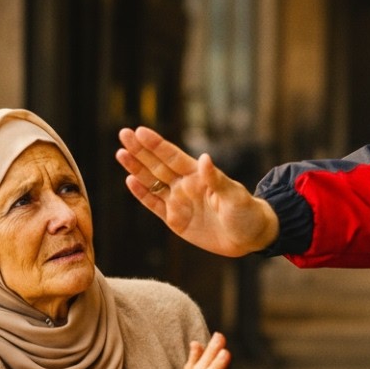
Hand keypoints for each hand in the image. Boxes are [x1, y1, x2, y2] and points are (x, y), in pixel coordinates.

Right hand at [115, 127, 278, 256]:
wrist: (249, 238)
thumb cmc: (246, 213)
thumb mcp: (234, 196)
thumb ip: (216, 180)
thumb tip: (205, 158)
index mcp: (199, 175)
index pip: (173, 156)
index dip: (156, 144)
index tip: (140, 131)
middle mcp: (185, 185)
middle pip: (157, 165)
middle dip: (140, 150)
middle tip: (123, 133)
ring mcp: (178, 201)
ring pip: (152, 181)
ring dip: (136, 168)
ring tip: (120, 153)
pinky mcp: (175, 219)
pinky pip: (154, 204)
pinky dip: (142, 193)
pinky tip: (129, 180)